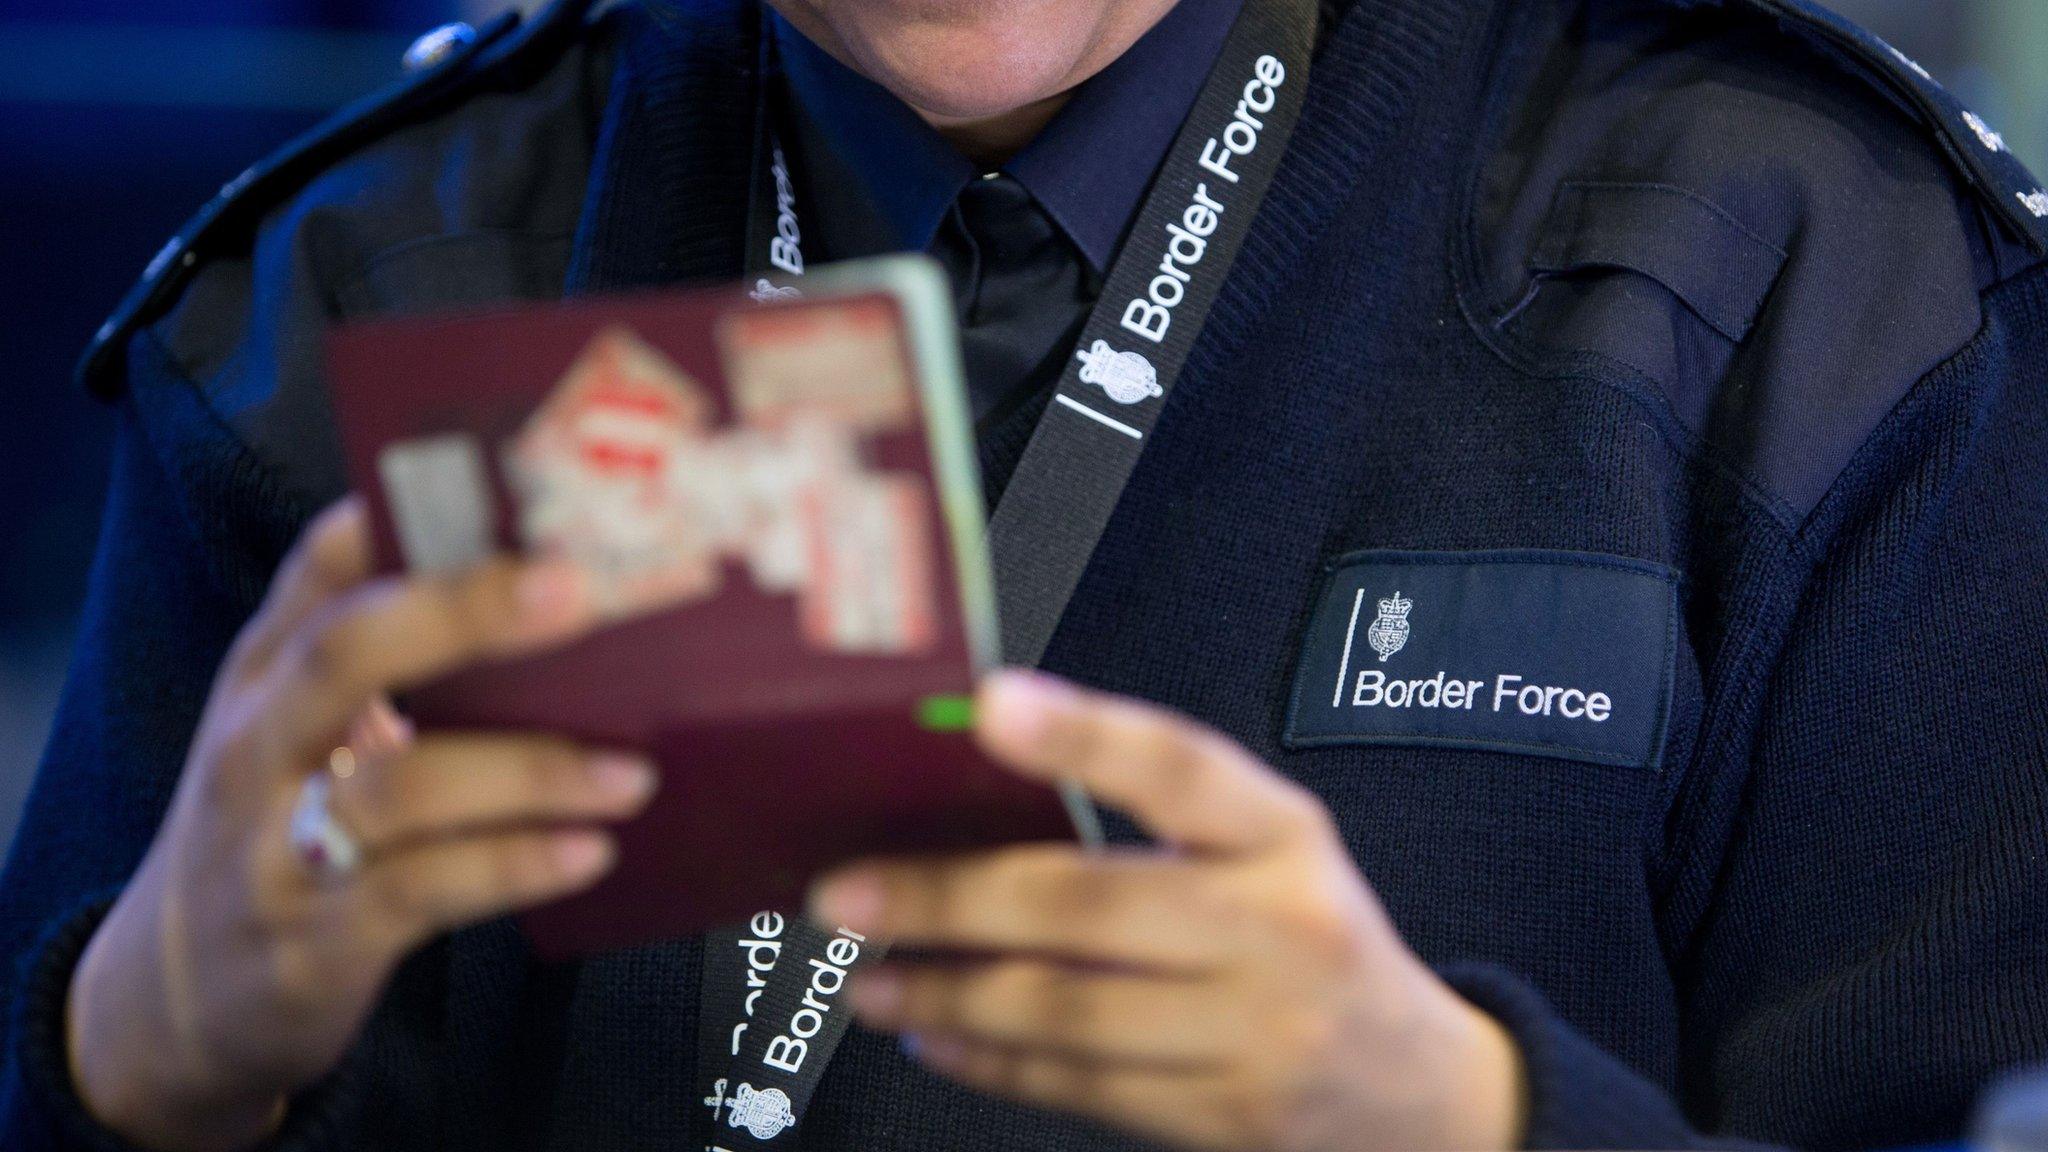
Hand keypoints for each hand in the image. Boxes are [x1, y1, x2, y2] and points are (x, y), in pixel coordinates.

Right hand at [65, 499, 656, 1151]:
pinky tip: (588, 850)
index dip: (404, 514)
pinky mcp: (318, 939)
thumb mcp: (299, 729)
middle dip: (465, 610)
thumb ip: (391, 660)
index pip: (321, 565)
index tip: (505, 479)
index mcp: (268, 672)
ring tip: (632, 771)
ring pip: (402, 786)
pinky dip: (514, 865)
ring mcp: (281, 844)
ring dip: (531, 771)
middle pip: (348, 651)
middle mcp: (262, 742)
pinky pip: (424, 890)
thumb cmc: (277, 828)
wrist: (172, 1000)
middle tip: (580, 589)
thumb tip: (549, 586)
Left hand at [811, 671, 1524, 1151]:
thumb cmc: (1311, 940)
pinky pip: (1081, 1088)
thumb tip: (980, 789)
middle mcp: (1278, 928)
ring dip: (947, 991)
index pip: (1181, 769)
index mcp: (1284, 836)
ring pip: (1068, 1010)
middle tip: (850, 892)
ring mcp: (1256, 1034)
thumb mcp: (1269, 853)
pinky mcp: (1225, 1117)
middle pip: (1090, 905)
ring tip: (872, 974)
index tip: (991, 704)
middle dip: (949, 898)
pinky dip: (992, 1060)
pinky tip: (937, 1031)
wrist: (1421, 1091)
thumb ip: (1156, 817)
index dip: (1084, 733)